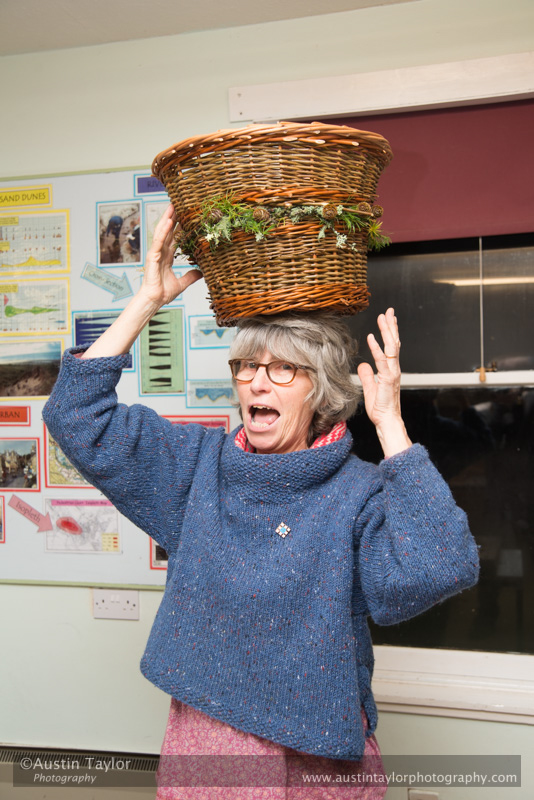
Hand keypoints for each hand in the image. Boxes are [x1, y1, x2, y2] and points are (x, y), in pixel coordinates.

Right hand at [140, 203, 201, 308]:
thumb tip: (202, 272)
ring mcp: (156, 253)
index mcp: (166, 257)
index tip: (184, 217)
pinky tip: (168, 221)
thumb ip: (191, 276)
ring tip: (172, 206)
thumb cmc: (163, 293)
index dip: (178, 228)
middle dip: (172, 218)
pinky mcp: (153, 256)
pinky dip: (164, 231)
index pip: (173, 238)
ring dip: (167, 218)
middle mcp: (161, 253)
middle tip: (178, 204)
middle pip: (167, 231)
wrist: (155, 300)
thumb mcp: (182, 283)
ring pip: (162, 232)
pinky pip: (159, 241)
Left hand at [357, 307, 411, 456]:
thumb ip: (367, 376)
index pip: (391, 347)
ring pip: (392, 347)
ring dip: (387, 331)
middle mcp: (393, 369)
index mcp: (390, 370)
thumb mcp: (370, 389)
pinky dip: (377, 348)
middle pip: (394, 343)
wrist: (387, 421)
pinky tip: (372, 337)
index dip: (389, 332)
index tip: (387, 319)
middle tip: (388, 311)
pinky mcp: (388, 379)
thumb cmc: (381, 409)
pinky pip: (382, 361)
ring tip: (384, 317)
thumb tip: (363, 364)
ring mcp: (392, 373)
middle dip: (391, 326)